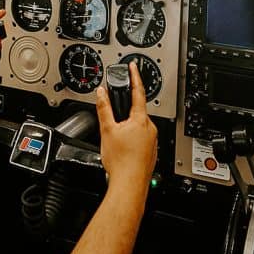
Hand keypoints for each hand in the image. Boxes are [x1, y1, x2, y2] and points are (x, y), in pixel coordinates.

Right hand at [95, 60, 156, 193]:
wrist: (129, 186)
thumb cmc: (120, 162)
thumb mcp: (107, 130)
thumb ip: (104, 109)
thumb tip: (101, 93)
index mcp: (141, 119)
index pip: (138, 91)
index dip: (135, 77)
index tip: (133, 67)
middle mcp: (150, 128)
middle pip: (137, 111)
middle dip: (125, 112)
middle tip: (114, 121)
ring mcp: (152, 141)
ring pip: (139, 127)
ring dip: (128, 129)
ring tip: (116, 142)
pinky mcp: (151, 152)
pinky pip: (141, 140)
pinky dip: (131, 141)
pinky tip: (123, 151)